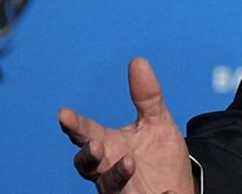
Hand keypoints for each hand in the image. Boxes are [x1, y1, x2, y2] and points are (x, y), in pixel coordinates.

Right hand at [58, 57, 195, 193]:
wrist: (178, 185)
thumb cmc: (158, 155)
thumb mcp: (156, 122)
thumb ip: (147, 96)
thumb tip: (138, 61)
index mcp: (109, 145)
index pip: (87, 133)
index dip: (74, 125)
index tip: (64, 114)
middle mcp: (108, 169)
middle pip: (87, 165)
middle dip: (87, 156)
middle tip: (95, 144)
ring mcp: (120, 189)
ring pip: (108, 186)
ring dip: (115, 175)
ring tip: (130, 163)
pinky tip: (167, 191)